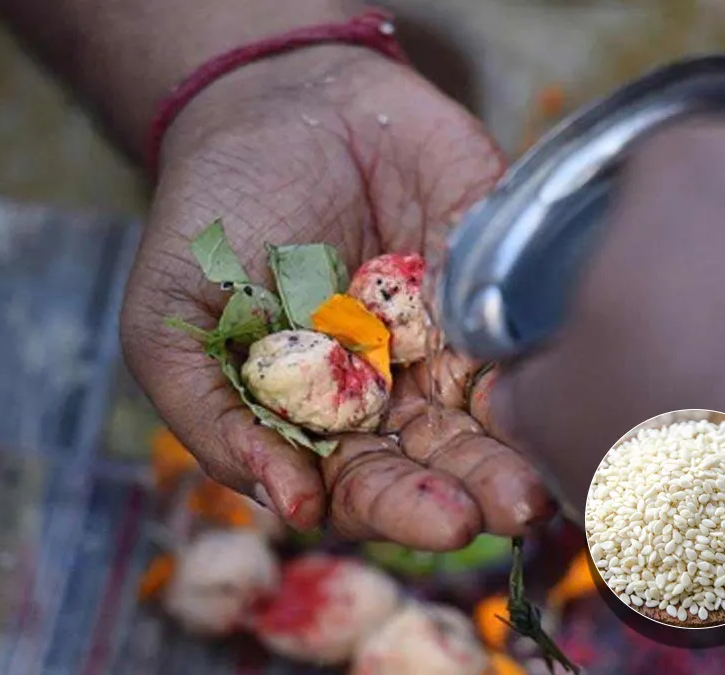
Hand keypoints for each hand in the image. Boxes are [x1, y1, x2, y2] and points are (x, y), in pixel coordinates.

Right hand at [120, 44, 553, 548]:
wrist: (276, 103)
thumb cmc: (212, 219)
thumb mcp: (172, 322)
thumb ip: (213, 416)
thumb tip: (290, 504)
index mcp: (325, 416)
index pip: (369, 484)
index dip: (403, 507)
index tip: (442, 520)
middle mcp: (399, 388)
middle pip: (445, 458)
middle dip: (480, 487)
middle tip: (514, 507)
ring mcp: (451, 334)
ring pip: (493, 408)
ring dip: (522, 444)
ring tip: (545, 474)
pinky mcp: (493, 278)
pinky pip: (522, 325)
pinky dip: (537, 357)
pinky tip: (552, 383)